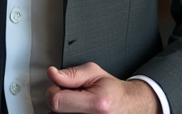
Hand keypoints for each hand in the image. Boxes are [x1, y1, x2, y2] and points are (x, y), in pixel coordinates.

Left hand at [45, 64, 161, 113]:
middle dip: (60, 100)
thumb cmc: (112, 90)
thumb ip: (70, 74)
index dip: (54, 91)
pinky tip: (78, 111)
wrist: (128, 105)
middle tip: (74, 96)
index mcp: (96, 104)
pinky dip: (69, 113)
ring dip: (65, 109)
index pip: (56, 101)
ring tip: (78, 104)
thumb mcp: (93, 72)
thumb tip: (52, 74)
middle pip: (56, 112)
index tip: (61, 87)